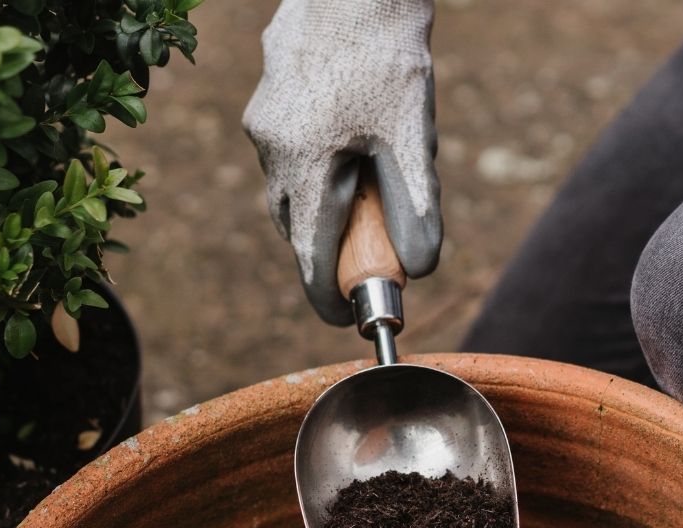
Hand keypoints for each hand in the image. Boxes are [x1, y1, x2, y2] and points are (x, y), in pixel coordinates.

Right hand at [243, 0, 441, 324]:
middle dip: (329, 249)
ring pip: (289, 191)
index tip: (346, 317)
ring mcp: (262, 123)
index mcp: (304, 169)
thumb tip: (420, 270)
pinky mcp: (266, 100)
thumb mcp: (411, 139)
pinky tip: (347, 145)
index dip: (328, 297)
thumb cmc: (387, 55)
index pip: (310, 258)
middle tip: (370, 254)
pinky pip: (286, 156)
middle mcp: (272, 152)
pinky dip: (315, 170)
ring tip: (363, 190)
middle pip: (297, 228)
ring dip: (322, 206)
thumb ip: (415, 209)